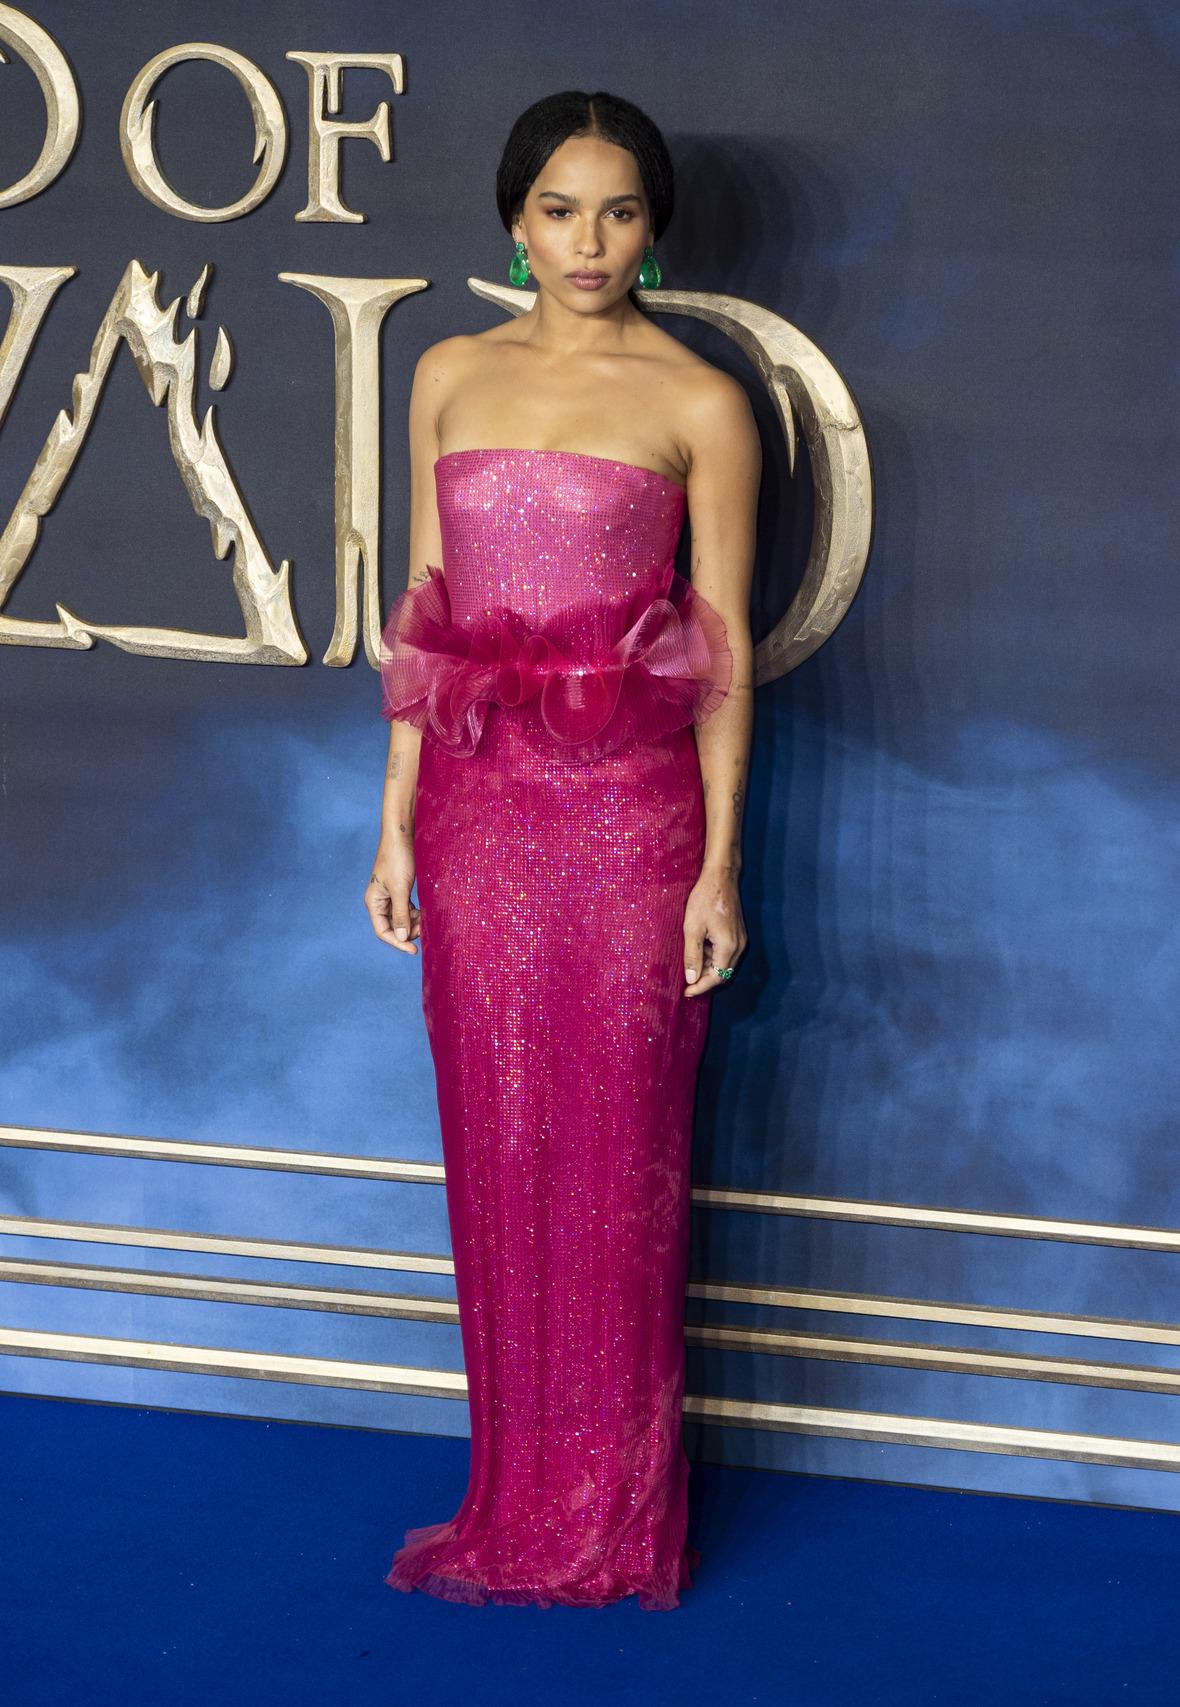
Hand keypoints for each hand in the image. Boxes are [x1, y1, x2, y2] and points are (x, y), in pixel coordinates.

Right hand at [364, 840, 420, 954]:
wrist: (402, 837)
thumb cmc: (397, 859)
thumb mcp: (400, 889)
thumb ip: (401, 914)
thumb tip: (402, 937)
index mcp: (373, 902)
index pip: (383, 931)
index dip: (398, 942)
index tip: (414, 950)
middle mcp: (379, 902)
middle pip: (393, 927)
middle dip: (408, 931)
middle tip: (425, 929)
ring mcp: (389, 897)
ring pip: (401, 919)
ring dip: (413, 923)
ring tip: (426, 920)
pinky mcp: (400, 891)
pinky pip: (407, 910)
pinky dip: (415, 914)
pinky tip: (424, 913)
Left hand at [683, 864, 745, 996]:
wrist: (721, 876)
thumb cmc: (705, 898)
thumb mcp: (692, 928)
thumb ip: (692, 955)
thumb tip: (691, 978)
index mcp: (728, 947)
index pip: (716, 978)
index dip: (700, 987)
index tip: (686, 993)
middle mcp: (739, 946)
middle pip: (723, 974)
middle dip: (704, 980)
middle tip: (686, 983)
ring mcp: (740, 940)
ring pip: (724, 964)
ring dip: (708, 968)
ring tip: (690, 966)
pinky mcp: (738, 934)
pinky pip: (726, 953)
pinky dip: (713, 958)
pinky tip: (699, 952)